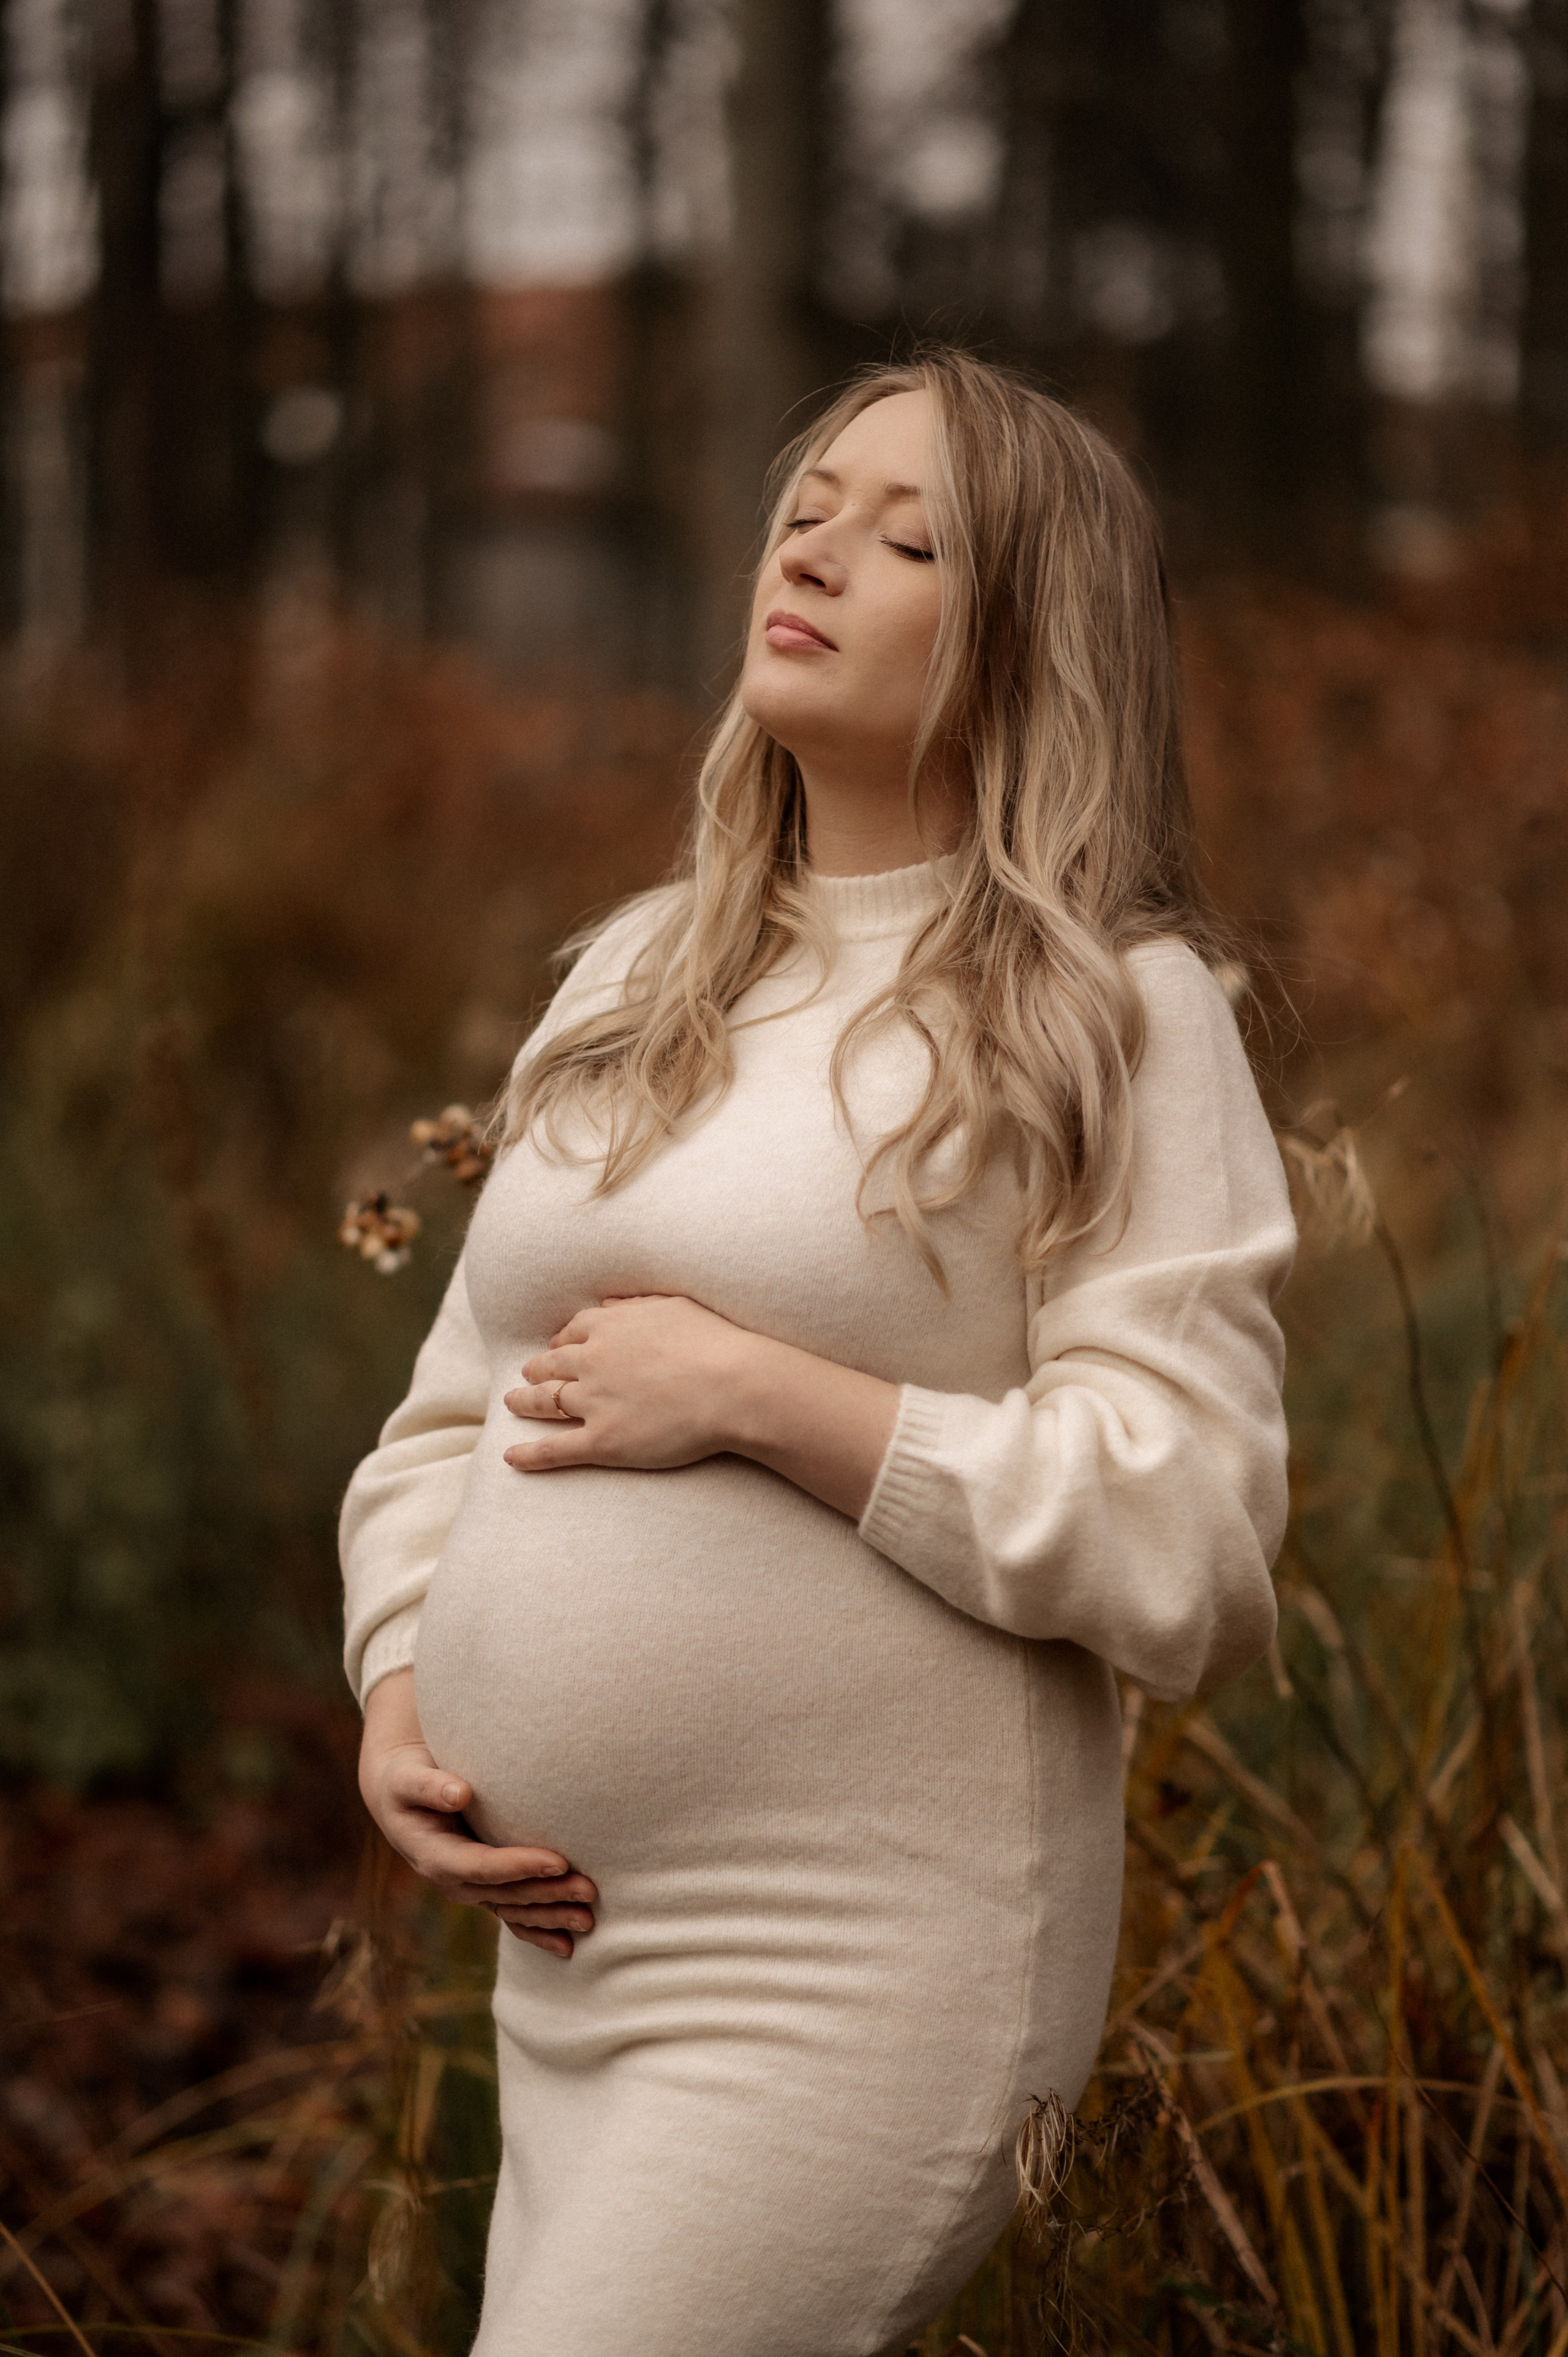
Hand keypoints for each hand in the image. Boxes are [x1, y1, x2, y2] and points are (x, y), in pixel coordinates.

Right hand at [358, 1670, 596, 1959]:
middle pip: (505, 1893)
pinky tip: (568, 1947)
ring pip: (513, 1910)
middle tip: (589, 1889)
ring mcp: (470, 1890)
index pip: (483, 1866)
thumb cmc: (406, 1783)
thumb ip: (430, 1786)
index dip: (519, 1866)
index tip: (558, 1861)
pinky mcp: (484, 1889)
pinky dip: (539, 1932)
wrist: (399, 1801)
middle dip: (547, 1894)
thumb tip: (460, 1793)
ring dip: (551, 1916)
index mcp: (435, 1857)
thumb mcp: (407, 1781)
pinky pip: (512, 1916)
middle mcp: (454, 1881)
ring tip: (588, 1920)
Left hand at [502, 1292, 900, 1518]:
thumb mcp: (673, 1306)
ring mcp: (593, 1402)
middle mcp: (592, 1362)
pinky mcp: (602, 1441)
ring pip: (545, 1403)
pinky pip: (554, 1449)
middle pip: (551, 1365)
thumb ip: (635, 1306)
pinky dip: (528, 1455)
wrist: (733, 1385)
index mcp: (609, 1327)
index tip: (558, 1348)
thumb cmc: (714, 1342)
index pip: (573, 1332)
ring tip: (511, 1403)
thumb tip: (607, 1305)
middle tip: (528, 1374)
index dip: (563, 1342)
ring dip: (524, 1402)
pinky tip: (510, 1458)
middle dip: (537, 1369)